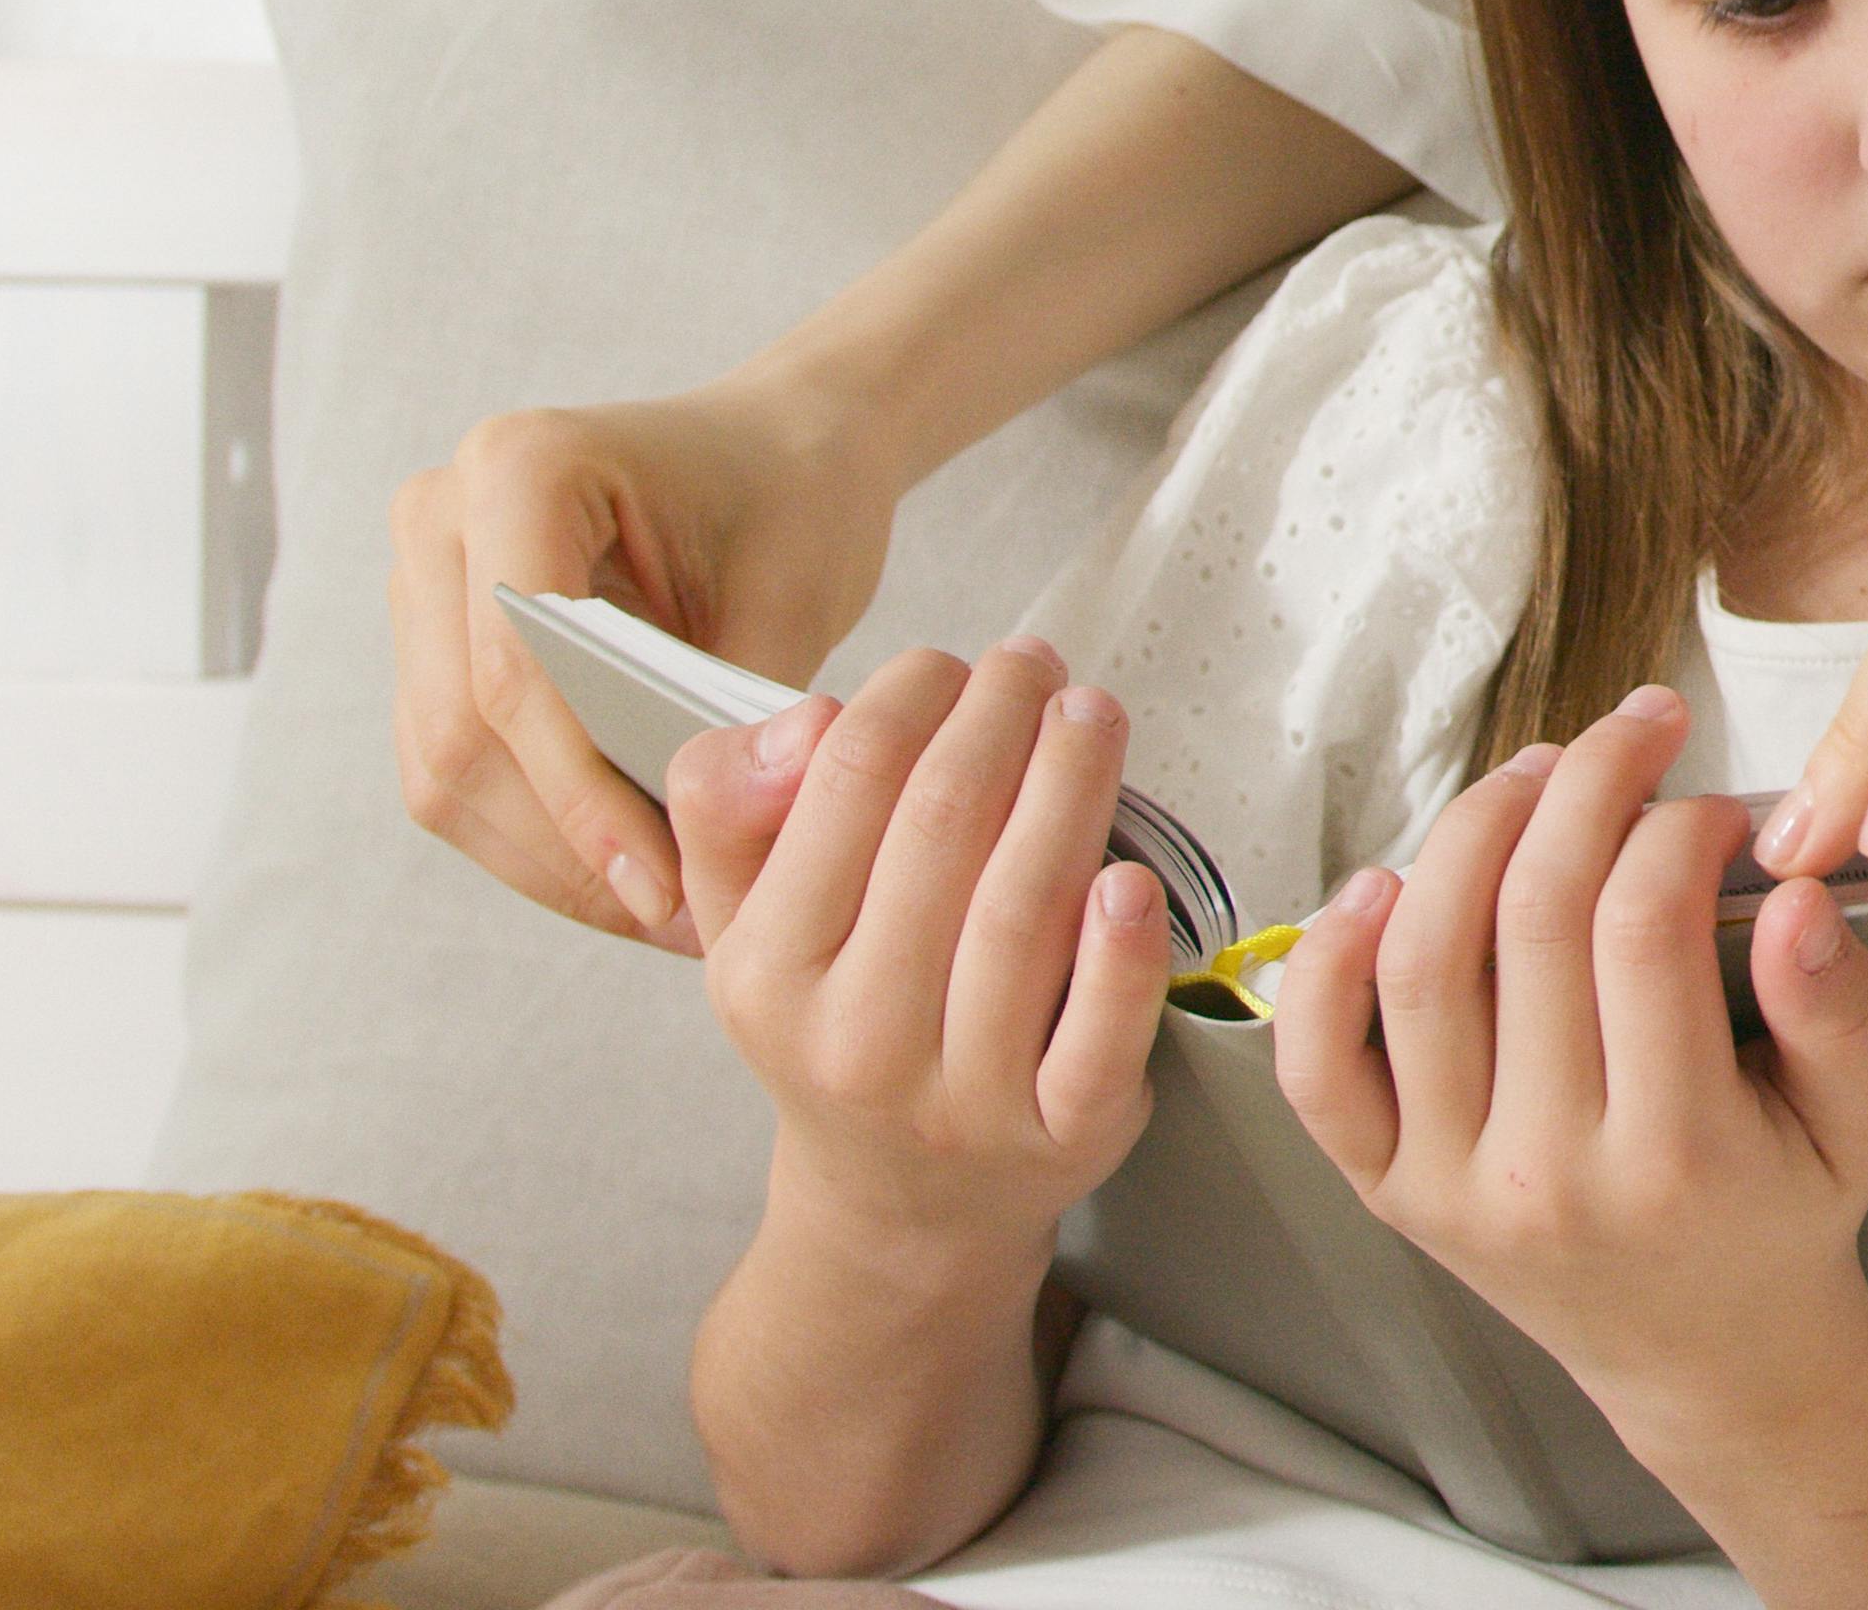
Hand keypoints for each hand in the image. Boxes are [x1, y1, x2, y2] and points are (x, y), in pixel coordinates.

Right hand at [392, 382, 902, 945]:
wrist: (776, 449)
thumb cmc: (793, 501)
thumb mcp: (795, 591)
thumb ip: (744, 715)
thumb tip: (713, 847)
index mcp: (518, 464)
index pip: (519, 670)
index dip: (584, 800)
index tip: (667, 890)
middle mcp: (441, 517)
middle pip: (464, 730)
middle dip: (568, 847)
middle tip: (677, 926)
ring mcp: (420, 582)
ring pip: (446, 770)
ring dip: (550, 862)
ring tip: (664, 919)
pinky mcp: (430, 646)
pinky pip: (456, 774)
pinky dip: (539, 841)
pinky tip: (627, 883)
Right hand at [677, 640, 1175, 1264]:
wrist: (894, 1203)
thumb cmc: (834, 1026)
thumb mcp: (740, 925)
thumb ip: (734, 809)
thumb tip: (804, 719)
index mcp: (768, 970)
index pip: (846, 783)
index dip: (912, 696)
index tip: (951, 663)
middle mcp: (856, 1038)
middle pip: (944, 827)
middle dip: (1000, 717)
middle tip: (1036, 664)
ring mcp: (962, 1095)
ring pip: (1024, 910)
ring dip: (1071, 788)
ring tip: (1091, 716)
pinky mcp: (1059, 1133)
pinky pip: (1098, 1033)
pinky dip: (1122, 951)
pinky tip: (1133, 876)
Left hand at [1263, 687, 1867, 1449]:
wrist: (1705, 1354)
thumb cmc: (1781, 1217)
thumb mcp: (1865, 1120)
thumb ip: (1844, 1008)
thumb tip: (1796, 897)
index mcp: (1676, 1158)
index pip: (1644, 929)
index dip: (1678, 826)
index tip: (1715, 807)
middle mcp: (1544, 1174)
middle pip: (1532, 919)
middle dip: (1587, 784)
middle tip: (1635, 732)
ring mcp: (1448, 1183)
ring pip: (1421, 962)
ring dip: (1471, 831)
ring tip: (1537, 773)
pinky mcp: (1386, 1187)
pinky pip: (1318, 1064)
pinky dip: (1326, 961)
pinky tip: (1381, 881)